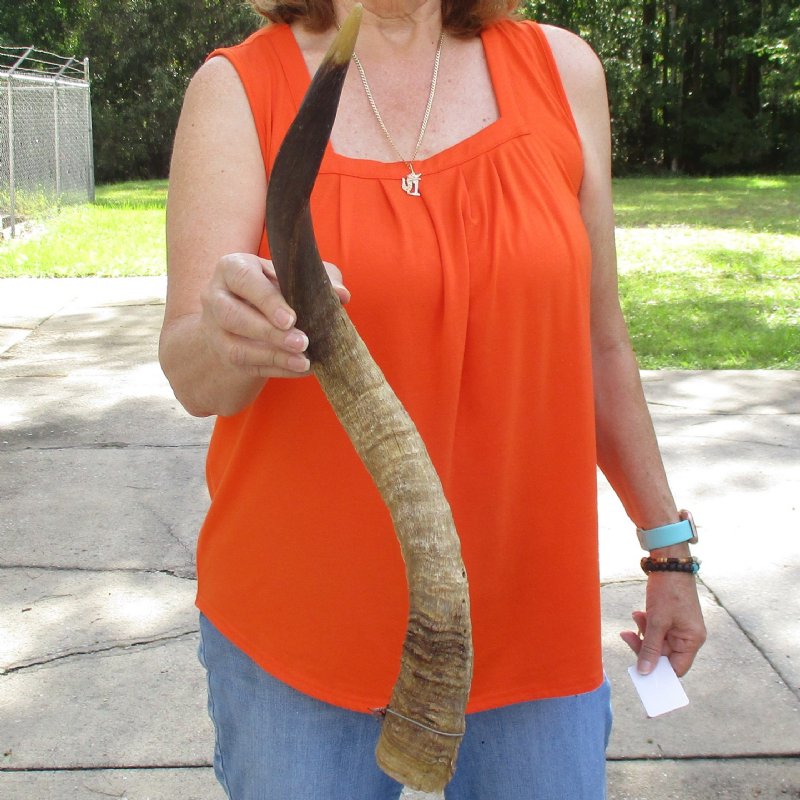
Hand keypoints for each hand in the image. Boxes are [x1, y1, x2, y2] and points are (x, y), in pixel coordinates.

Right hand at [200, 253, 349, 378]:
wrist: (247, 314)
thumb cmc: (275, 288)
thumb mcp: (294, 277)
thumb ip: (319, 279)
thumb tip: (341, 294)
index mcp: (232, 268)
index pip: (244, 279)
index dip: (267, 300)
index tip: (291, 319)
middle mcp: (216, 296)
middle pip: (234, 316)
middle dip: (269, 332)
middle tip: (302, 342)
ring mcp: (215, 329)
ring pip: (237, 347)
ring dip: (273, 356)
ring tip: (304, 361)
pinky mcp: (224, 354)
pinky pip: (249, 366)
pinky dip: (278, 370)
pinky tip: (301, 369)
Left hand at [620, 570, 705, 676]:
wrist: (668, 563)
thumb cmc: (668, 592)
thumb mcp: (657, 621)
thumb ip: (651, 648)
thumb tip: (645, 672)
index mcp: (692, 641)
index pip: (676, 668)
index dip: (659, 672)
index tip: (640, 673)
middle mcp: (688, 637)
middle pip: (663, 655)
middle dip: (644, 645)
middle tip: (627, 636)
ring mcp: (679, 627)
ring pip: (656, 641)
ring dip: (642, 632)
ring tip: (636, 617)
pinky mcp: (670, 618)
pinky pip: (655, 629)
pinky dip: (645, 624)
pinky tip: (638, 613)